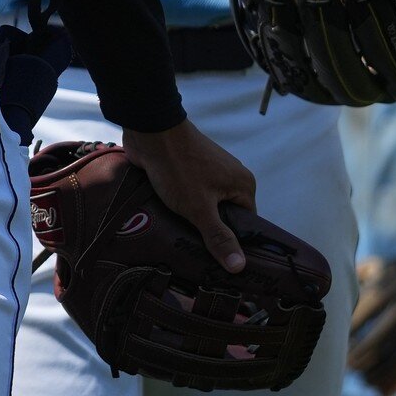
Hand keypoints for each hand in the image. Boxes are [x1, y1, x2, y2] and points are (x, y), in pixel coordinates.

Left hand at [123, 120, 256, 271]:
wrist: (149, 129)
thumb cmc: (178, 167)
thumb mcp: (199, 208)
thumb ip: (219, 237)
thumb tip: (240, 267)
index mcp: (243, 184)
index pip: (246, 224)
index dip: (235, 243)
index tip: (222, 264)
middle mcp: (229, 175)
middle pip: (225, 214)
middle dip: (211, 231)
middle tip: (200, 256)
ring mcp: (207, 169)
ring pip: (205, 204)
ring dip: (194, 218)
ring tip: (184, 241)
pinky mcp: (186, 166)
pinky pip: (190, 193)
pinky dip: (182, 205)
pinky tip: (172, 222)